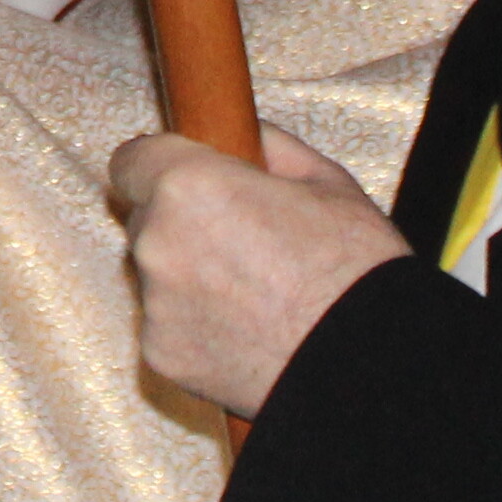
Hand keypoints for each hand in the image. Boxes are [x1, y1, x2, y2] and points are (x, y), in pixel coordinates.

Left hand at [104, 119, 403, 416]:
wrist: (370, 367)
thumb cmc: (356, 268)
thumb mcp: (327, 181)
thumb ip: (268, 146)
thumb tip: (242, 134)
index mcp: (188, 186)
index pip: (131, 160)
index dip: (158, 166)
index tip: (186, 180)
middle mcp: (156, 242)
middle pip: (145, 220)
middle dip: (180, 225)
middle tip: (240, 243)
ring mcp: (155, 304)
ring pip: (157, 276)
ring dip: (189, 278)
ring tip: (255, 297)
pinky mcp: (161, 355)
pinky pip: (169, 326)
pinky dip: (197, 327)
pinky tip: (247, 334)